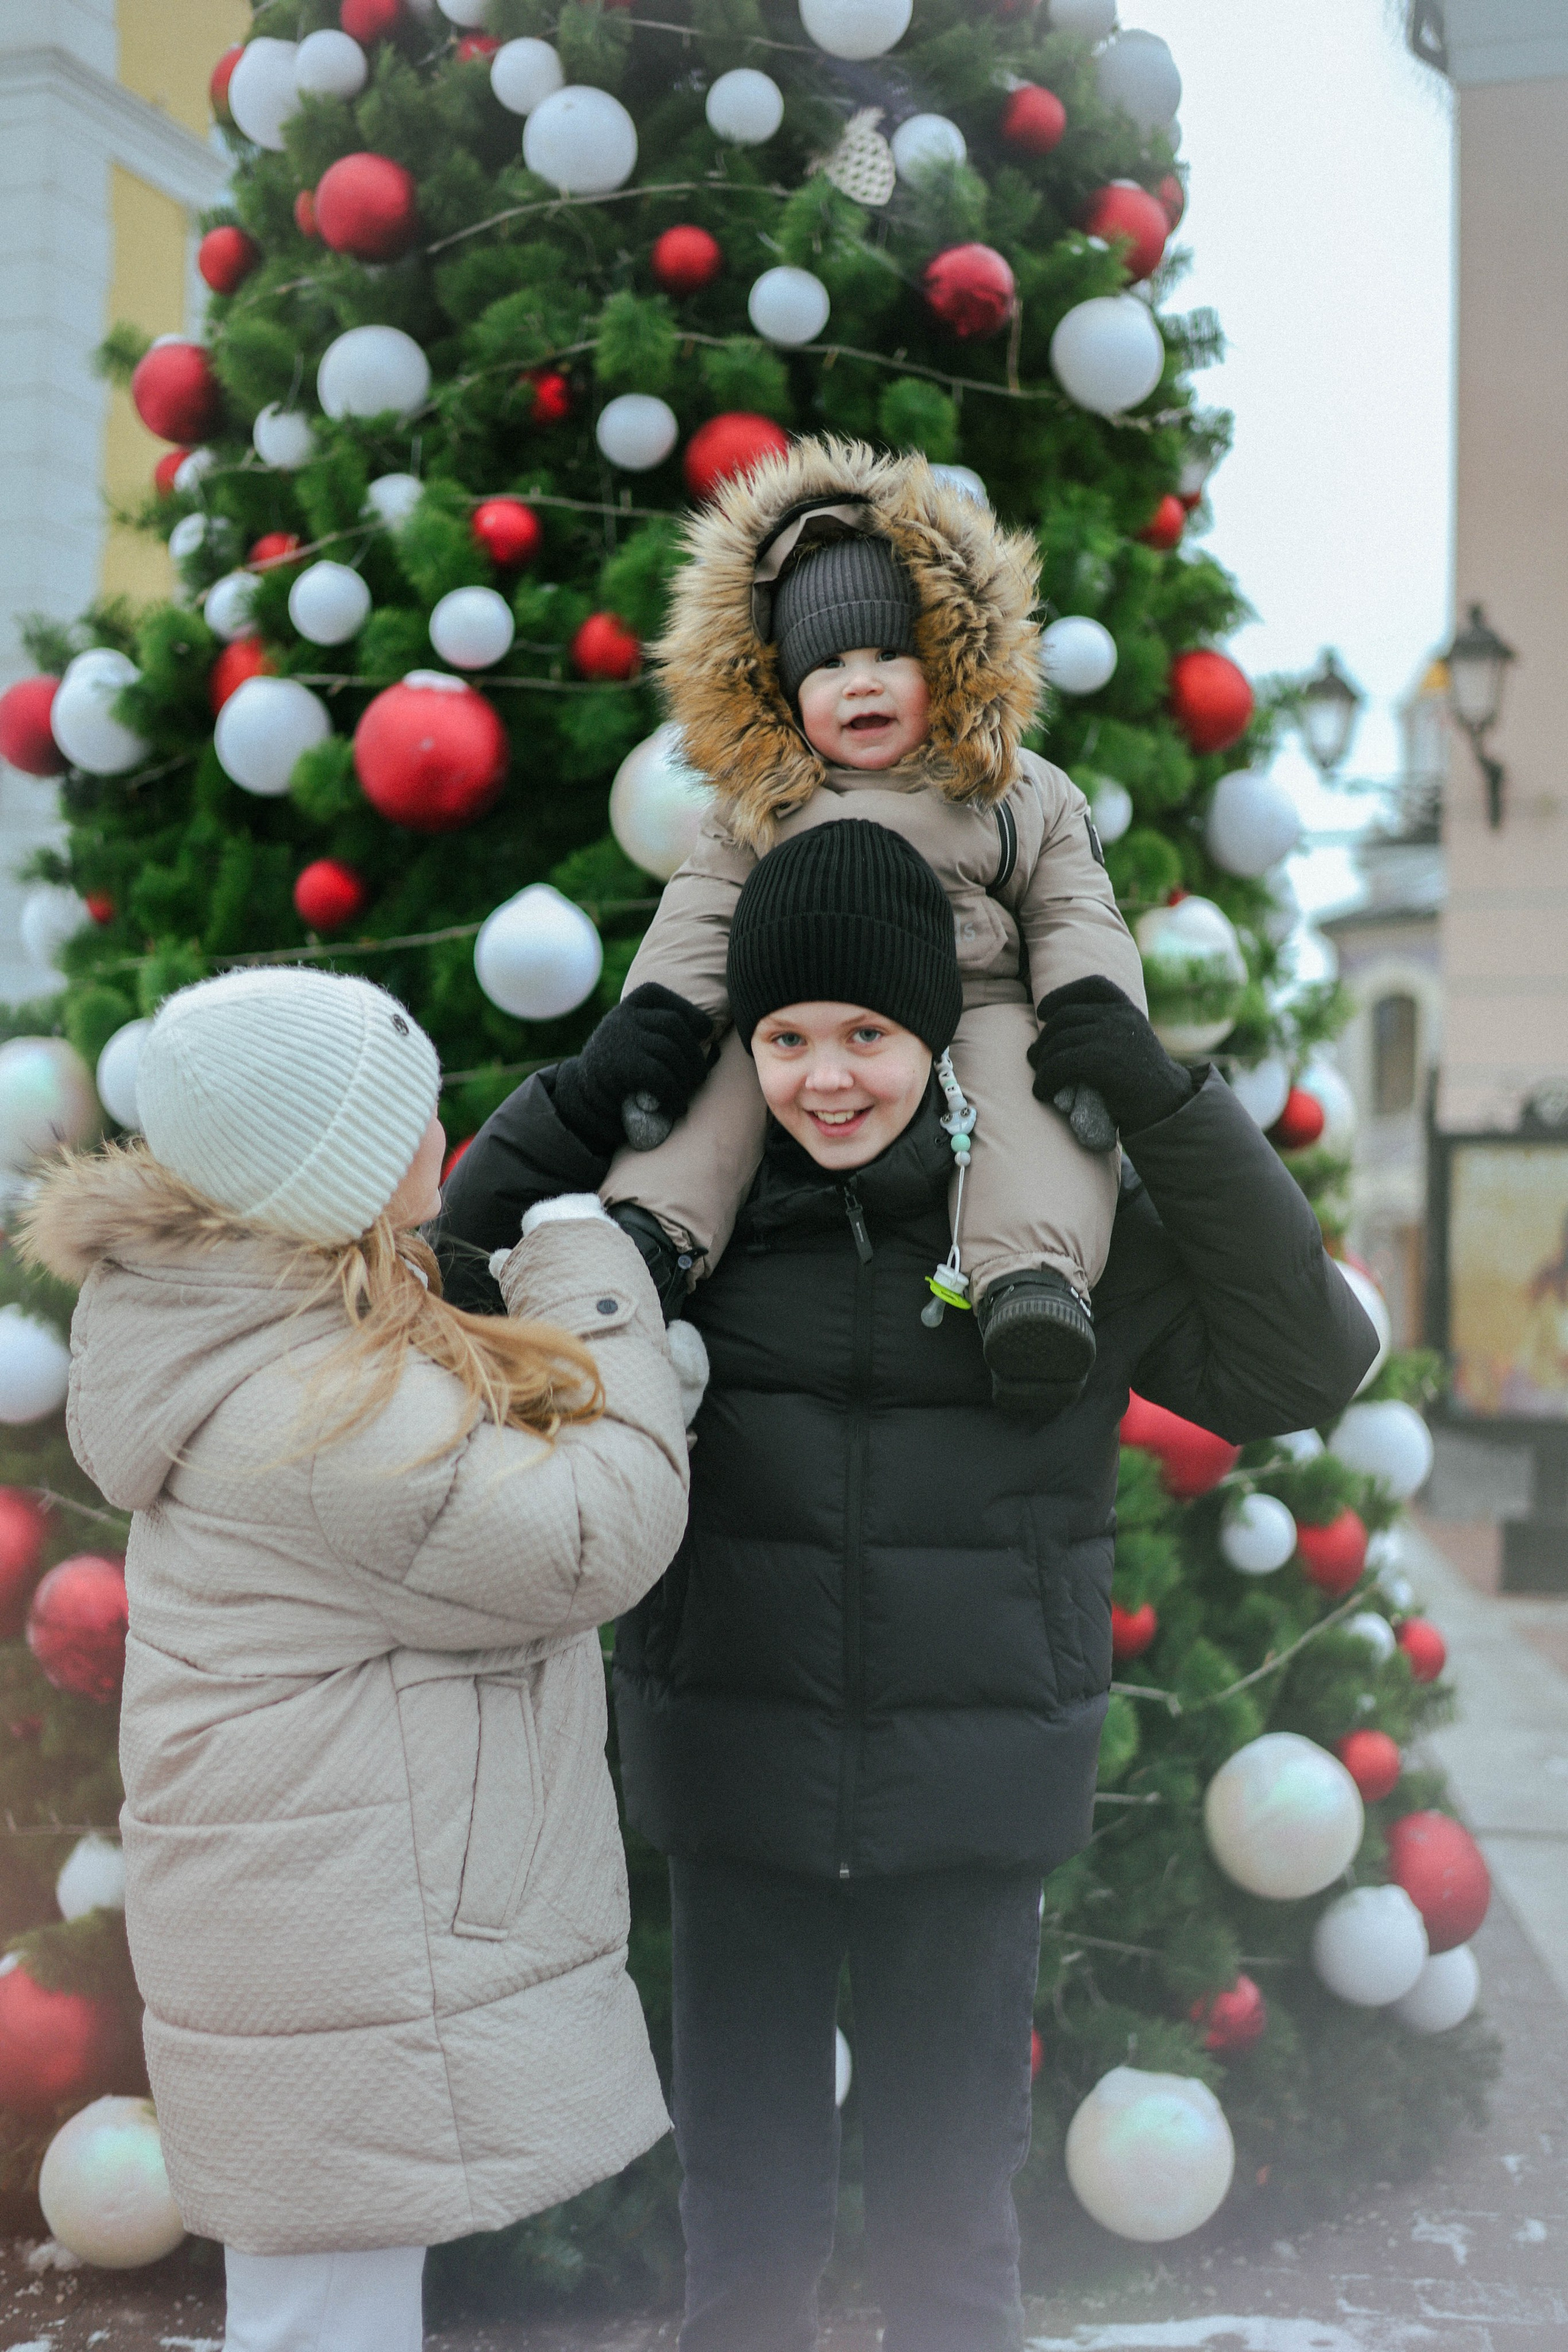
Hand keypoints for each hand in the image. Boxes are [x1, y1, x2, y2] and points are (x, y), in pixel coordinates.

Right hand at [551, 984, 711, 1155]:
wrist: (579, 1098)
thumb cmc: (616, 1073)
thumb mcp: (631, 1041)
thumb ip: (656, 1034)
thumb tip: (710, 1044)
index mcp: (625, 1008)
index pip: (658, 996)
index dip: (688, 1010)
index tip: (705, 1030)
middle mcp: (622, 1017)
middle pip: (673, 1024)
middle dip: (693, 1053)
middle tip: (698, 1077)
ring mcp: (621, 1038)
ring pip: (670, 1050)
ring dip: (687, 1077)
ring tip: (687, 1095)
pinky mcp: (622, 1065)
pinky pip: (661, 1076)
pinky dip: (674, 1094)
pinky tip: (676, 1107)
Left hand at [1028, 976, 1192, 1133]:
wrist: (1167, 1105)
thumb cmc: (1142, 1080)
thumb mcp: (1129, 1042)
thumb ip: (1105, 1029)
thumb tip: (1053, 1033)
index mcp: (1127, 1008)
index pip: (1093, 985)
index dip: (1063, 994)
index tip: (1044, 1011)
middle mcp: (1119, 1015)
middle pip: (1066, 1015)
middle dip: (1045, 1037)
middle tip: (1035, 1058)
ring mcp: (1111, 1034)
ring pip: (1059, 1040)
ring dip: (1042, 1062)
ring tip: (1040, 1081)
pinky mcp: (1101, 1059)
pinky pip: (1059, 1064)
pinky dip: (1045, 1079)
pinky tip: (1042, 1092)